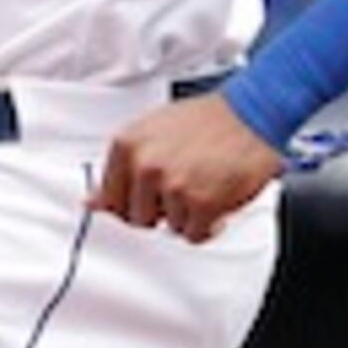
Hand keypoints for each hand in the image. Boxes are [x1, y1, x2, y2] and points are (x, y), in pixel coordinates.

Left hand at [90, 95, 285, 241]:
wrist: (254, 112)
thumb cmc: (210, 120)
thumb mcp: (154, 132)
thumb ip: (123, 168)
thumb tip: (93, 203)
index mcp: (127, 145)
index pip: (110, 200)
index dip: (133, 203)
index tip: (148, 200)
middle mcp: (145, 164)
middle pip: (138, 219)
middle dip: (161, 210)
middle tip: (185, 185)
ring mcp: (173, 185)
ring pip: (169, 228)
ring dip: (189, 215)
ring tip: (205, 184)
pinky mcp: (201, 203)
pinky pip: (194, 235)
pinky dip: (208, 225)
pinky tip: (217, 199)